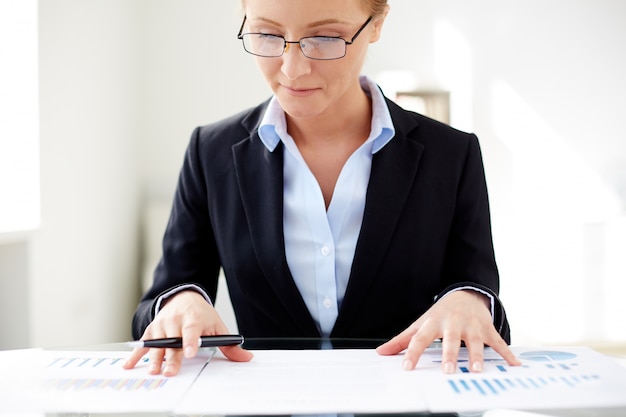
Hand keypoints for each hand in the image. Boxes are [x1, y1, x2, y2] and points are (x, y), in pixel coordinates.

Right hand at [123, 290, 252, 375]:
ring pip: (157, 344)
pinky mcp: (152, 330)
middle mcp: (176, 321)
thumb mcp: (217, 326)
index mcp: (193, 319)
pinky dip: (136, 354)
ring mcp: (162, 325)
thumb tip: (246, 357)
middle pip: (173, 342)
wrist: (183, 298)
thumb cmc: (201, 315)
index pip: (192, 330)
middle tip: (170, 372)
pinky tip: (129, 364)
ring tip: (153, 371)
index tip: (191, 352)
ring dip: (154, 358)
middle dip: (172, 357)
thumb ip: (229, 344)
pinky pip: (143, 343)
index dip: (191, 341)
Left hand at [376, 290, 519, 372]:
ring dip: (476, 356)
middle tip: (448, 370)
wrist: (466, 294)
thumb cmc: (440, 314)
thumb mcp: (421, 323)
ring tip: (476, 370)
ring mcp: (471, 326)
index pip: (420, 339)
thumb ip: (403, 340)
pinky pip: (498, 342)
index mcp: (433, 323)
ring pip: (474, 342)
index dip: (412, 353)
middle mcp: (452, 324)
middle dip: (449, 355)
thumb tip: (381, 352)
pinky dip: (507, 353)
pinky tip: (514, 364)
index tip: (407, 368)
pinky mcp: (487, 329)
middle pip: (449, 341)